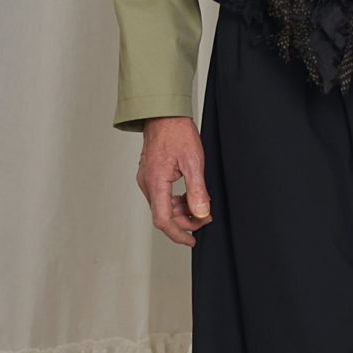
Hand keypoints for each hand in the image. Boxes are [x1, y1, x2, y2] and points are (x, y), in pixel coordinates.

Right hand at [137, 116, 212, 245]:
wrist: (164, 113)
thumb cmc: (177, 131)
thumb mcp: (194, 162)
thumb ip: (197, 191)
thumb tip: (200, 213)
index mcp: (156, 182)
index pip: (163, 220)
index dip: (178, 234)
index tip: (192, 240)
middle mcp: (147, 183)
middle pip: (164, 215)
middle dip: (185, 221)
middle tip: (205, 216)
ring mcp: (147, 179)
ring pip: (163, 206)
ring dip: (182, 211)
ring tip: (201, 206)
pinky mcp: (151, 174)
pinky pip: (162, 196)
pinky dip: (176, 201)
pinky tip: (190, 196)